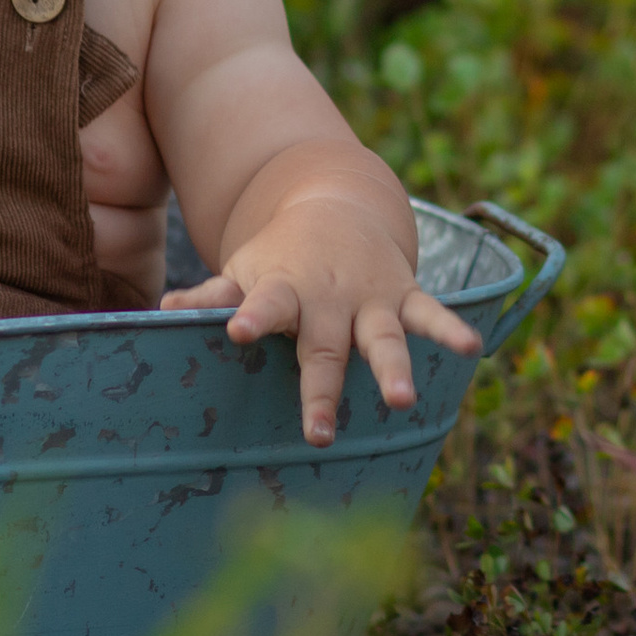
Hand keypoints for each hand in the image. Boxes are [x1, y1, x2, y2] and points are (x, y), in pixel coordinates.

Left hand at [162, 194, 479, 449]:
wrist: (337, 202)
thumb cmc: (281, 256)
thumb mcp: (247, 269)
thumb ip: (216, 295)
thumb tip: (165, 312)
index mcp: (285, 288)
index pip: (265, 303)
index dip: (252, 316)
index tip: (239, 332)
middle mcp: (329, 297)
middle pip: (324, 348)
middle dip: (322, 390)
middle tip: (319, 432)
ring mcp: (370, 298)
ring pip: (383, 338)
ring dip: (393, 368)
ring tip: (402, 400)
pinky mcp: (405, 296)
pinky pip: (430, 315)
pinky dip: (450, 330)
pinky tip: (471, 348)